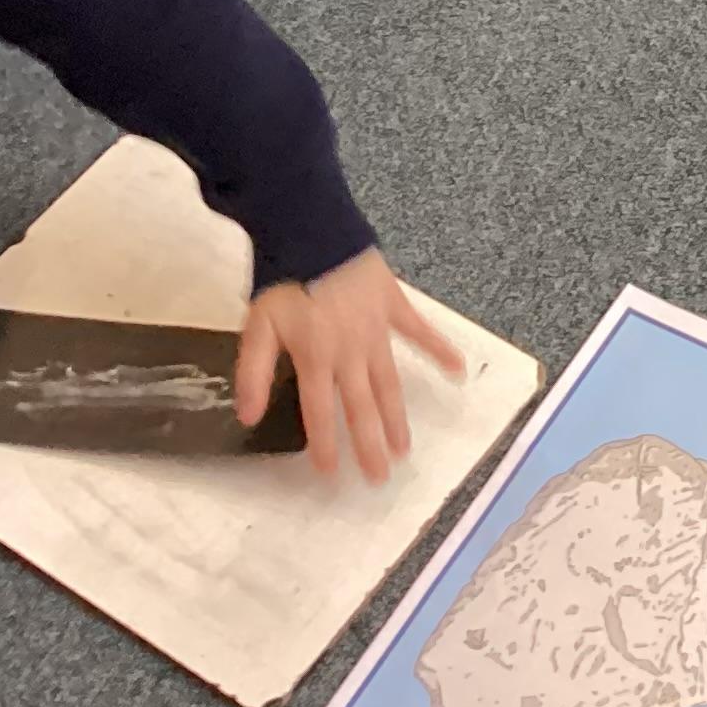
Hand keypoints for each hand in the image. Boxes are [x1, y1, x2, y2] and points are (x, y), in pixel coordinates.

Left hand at [235, 250, 467, 484]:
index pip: (321, 413)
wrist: (313, 229)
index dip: (326, 445)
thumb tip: (249, 417)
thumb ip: (254, 372)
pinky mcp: (393, 306)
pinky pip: (419, 331)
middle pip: (361, 406)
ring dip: (397, 416)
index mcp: (316, 359)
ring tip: (404, 446)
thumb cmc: (283, 278)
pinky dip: (438, 350)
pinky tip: (457, 369)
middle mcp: (350, 352)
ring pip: (389, 382)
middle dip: (369, 445)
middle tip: (380, 477)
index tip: (333, 475)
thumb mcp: (257, 325)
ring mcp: (376, 330)